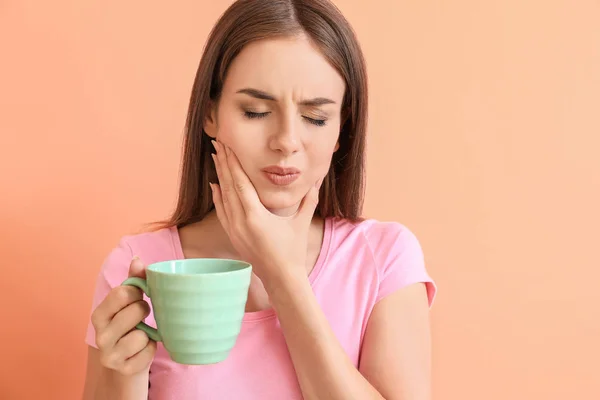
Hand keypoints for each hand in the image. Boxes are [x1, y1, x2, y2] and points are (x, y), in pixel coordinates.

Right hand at [91, 257, 156, 375]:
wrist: (124, 366)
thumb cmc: (129, 327)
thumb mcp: (128, 304)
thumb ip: (133, 281)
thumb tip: (137, 260)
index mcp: (99, 315)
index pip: (122, 293)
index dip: (137, 291)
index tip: (138, 295)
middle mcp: (100, 336)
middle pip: (136, 311)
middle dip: (145, 311)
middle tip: (141, 317)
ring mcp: (110, 355)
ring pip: (142, 335)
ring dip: (148, 334)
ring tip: (141, 335)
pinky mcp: (125, 370)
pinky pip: (149, 352)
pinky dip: (151, 350)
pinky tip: (142, 351)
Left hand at [209, 139, 321, 285]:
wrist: (281, 278)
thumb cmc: (292, 251)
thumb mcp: (301, 223)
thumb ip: (309, 199)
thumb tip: (319, 178)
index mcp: (255, 216)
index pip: (240, 183)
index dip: (233, 163)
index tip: (227, 146)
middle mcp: (240, 222)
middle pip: (228, 186)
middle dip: (223, 163)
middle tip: (217, 143)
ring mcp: (234, 230)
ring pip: (223, 197)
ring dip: (219, 176)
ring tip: (215, 157)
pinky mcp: (233, 236)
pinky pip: (221, 211)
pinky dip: (218, 197)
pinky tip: (215, 185)